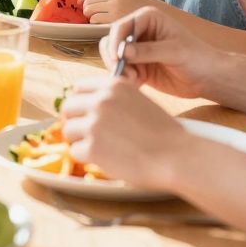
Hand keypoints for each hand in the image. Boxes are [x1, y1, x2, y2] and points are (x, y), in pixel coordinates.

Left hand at [61, 75, 186, 188]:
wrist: (177, 156)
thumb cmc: (163, 133)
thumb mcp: (138, 101)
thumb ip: (113, 99)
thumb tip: (87, 105)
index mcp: (113, 86)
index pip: (78, 87)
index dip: (80, 102)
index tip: (84, 114)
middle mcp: (101, 100)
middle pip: (68, 108)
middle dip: (76, 122)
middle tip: (89, 135)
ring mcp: (94, 123)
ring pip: (68, 131)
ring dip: (81, 141)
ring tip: (103, 149)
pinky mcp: (92, 147)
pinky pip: (75, 152)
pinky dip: (88, 159)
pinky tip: (107, 160)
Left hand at [79, 0, 159, 23]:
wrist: (160, 16)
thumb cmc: (141, 9)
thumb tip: (88, 0)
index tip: (80, 3)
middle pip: (89, 0)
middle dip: (85, 8)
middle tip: (88, 15)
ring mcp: (115, 7)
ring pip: (89, 10)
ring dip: (89, 16)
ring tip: (95, 20)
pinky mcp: (115, 19)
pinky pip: (94, 20)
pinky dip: (94, 23)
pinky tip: (101, 25)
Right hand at [97, 7, 221, 101]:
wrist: (208, 78)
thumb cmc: (197, 58)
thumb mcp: (174, 52)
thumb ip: (147, 51)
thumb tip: (121, 52)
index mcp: (147, 18)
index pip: (121, 26)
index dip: (116, 42)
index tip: (118, 59)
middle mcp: (139, 31)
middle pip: (111, 40)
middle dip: (113, 57)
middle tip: (124, 74)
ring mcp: (136, 50)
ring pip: (112, 57)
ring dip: (118, 69)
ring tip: (133, 80)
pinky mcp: (137, 67)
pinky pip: (121, 71)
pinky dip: (124, 79)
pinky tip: (138, 84)